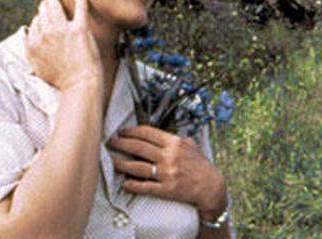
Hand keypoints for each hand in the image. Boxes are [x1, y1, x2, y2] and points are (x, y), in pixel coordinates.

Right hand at [25, 0, 102, 91]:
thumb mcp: (39, 70)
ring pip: (55, 8)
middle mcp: (45, 34)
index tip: (43, 17)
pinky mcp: (79, 28)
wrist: (79, 83)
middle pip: (43, 13)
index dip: (39, 19)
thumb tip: (28, 63)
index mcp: (33, 43)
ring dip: (53, 1)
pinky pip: (79, 9)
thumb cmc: (62, 80)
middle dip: (44, 6)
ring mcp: (62, 30)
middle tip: (47, 1)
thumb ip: (32, 60)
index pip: (35, 24)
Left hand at [109, 126, 226, 215]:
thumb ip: (177, 139)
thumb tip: (164, 135)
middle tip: (111, 142)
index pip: (148, 133)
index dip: (132, 131)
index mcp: (175, 143)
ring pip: (137, 167)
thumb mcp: (192, 146)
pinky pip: (144, 186)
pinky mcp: (166, 189)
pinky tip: (124, 183)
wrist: (210, 186)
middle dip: (121, 143)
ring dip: (121, 164)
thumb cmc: (201, 166)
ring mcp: (167, 173)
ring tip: (112, 161)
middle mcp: (169, 156)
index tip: (122, 131)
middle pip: (138, 147)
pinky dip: (132, 184)